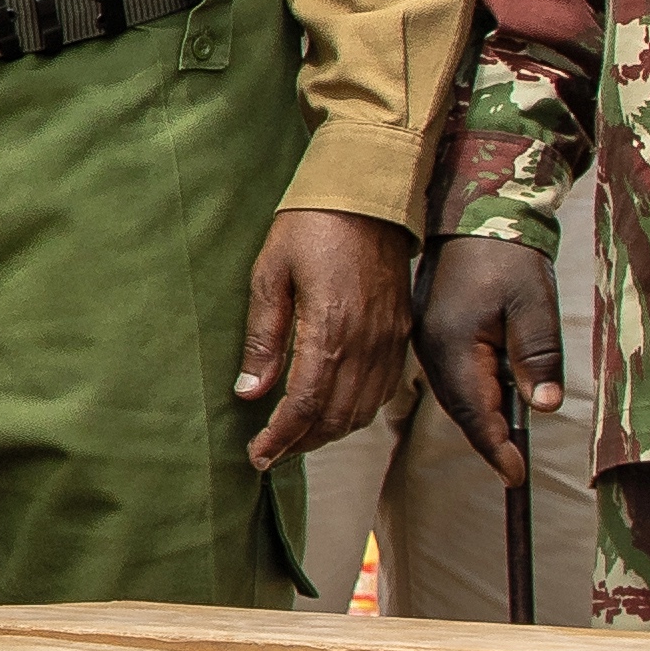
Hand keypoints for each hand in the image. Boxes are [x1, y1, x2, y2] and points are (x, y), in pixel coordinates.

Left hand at [232, 210, 416, 471]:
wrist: (369, 194)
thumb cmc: (310, 226)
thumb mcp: (269, 274)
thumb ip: (263, 337)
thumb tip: (249, 392)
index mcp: (330, 330)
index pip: (306, 405)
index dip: (280, 438)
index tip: (257, 456)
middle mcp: (367, 343)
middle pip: (337, 418)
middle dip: (301, 444)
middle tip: (268, 454)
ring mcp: (389, 340)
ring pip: (363, 409)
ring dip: (328, 433)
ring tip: (294, 439)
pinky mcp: (400, 332)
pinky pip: (382, 389)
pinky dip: (356, 411)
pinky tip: (331, 411)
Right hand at [414, 232, 562, 482]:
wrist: (476, 217)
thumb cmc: (509, 259)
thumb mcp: (533, 306)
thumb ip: (537, 357)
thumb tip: (542, 408)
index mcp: (453, 346)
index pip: (474, 413)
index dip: (496, 449)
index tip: (517, 476)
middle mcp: (432, 349)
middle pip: (461, 410)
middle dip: (488, 441)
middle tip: (515, 470)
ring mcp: (428, 342)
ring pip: (456, 396)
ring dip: (481, 421)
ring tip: (507, 446)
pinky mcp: (434, 334)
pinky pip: (453, 378)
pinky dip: (472, 399)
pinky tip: (492, 405)